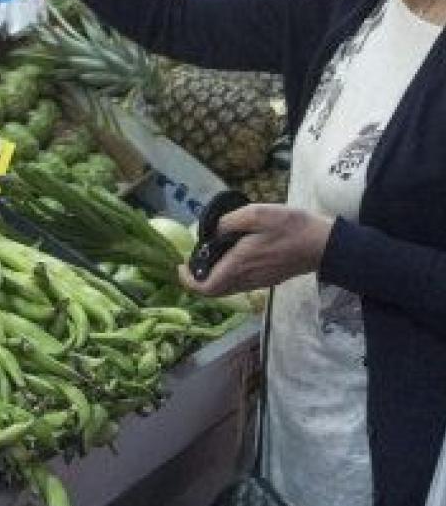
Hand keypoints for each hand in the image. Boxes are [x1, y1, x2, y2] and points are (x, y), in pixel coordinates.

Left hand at [178, 204, 332, 296]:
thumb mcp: (257, 214)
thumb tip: (210, 231)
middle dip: (196, 281)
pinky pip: (239, 285)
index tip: (179, 267)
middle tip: (189, 264)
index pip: (207, 287)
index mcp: (239, 264)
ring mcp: (258, 282)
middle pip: (214, 292)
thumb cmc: (291, 226)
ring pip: (226, 289)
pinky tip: (227, 258)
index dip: (188, 282)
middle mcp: (246, 279)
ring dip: (211, 279)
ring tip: (206, 258)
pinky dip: (225, 277)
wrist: (326, 244)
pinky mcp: (268, 279)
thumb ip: (229, 222)